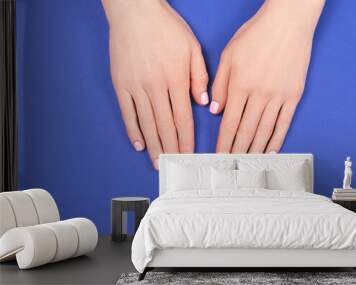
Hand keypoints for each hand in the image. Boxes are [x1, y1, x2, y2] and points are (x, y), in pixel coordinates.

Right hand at [102, 0, 208, 168]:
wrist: (134, 11)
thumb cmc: (165, 27)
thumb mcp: (192, 47)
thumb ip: (199, 76)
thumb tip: (202, 103)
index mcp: (176, 79)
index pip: (183, 118)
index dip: (186, 140)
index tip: (189, 154)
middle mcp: (155, 87)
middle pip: (165, 126)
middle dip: (171, 149)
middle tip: (172, 165)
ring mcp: (136, 87)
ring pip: (146, 124)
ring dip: (153, 145)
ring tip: (157, 161)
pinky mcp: (121, 84)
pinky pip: (127, 113)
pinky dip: (133, 130)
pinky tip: (139, 144)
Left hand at [211, 0, 323, 152]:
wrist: (288, 21)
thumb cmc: (256, 34)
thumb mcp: (228, 55)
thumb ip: (220, 84)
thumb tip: (216, 110)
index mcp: (240, 85)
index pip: (229, 123)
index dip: (223, 142)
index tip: (218, 156)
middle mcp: (259, 94)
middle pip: (246, 131)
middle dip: (237, 152)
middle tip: (232, 166)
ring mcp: (279, 96)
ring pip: (264, 131)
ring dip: (255, 150)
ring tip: (249, 164)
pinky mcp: (294, 95)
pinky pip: (284, 122)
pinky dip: (277, 138)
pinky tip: (271, 149)